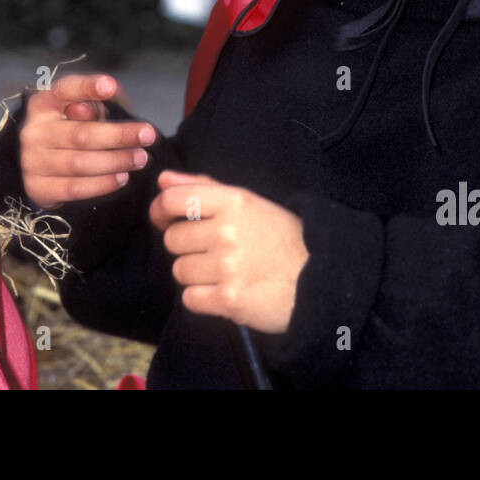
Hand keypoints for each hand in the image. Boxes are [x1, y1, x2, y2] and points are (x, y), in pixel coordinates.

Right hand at [19, 74, 155, 209]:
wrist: (39, 165)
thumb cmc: (69, 129)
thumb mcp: (79, 110)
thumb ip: (94, 103)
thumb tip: (101, 100)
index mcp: (43, 104)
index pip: (64, 91)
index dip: (86, 88)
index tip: (110, 86)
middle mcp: (33, 131)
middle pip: (80, 134)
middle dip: (119, 135)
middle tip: (148, 135)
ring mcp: (32, 161)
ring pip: (79, 164)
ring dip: (115, 161)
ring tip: (140, 158)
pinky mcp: (37, 188)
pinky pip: (74, 188)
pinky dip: (101, 184)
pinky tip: (122, 178)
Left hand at [150, 170, 308, 334]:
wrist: (319, 279)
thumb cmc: (281, 238)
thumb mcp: (248, 203)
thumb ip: (203, 188)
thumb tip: (164, 180)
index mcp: (233, 202)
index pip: (173, 200)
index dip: (160, 210)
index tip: (165, 219)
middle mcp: (228, 231)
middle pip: (173, 239)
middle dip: (187, 247)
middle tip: (213, 250)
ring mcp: (228, 266)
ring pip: (180, 271)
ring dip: (196, 275)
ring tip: (224, 272)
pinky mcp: (229, 299)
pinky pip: (190, 298)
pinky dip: (203, 298)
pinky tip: (224, 291)